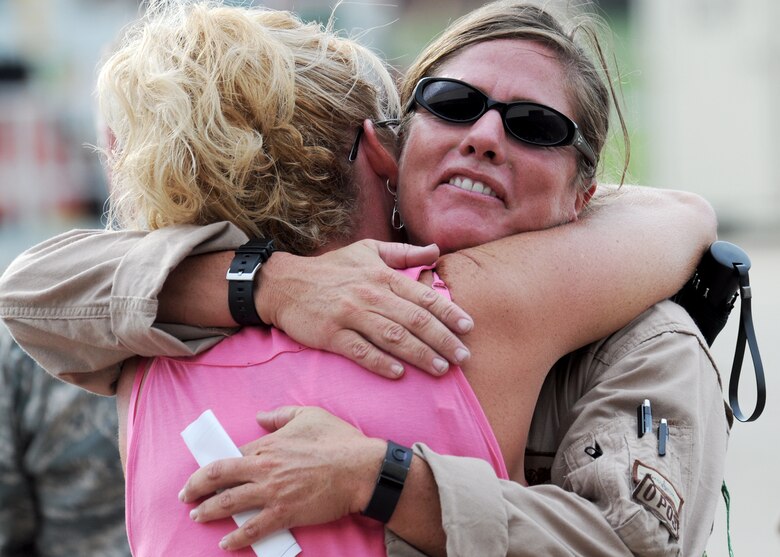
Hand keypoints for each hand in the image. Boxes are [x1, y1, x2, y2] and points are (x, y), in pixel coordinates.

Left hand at [178, 406, 384, 550]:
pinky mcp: (285, 513)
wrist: (361, 469)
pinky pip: (253, 528)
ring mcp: (273, 493)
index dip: (215, 463)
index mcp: (269, 444)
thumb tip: (260, 416)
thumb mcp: (309, 414)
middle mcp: (264, 468)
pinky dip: (236, 537)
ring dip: (208, 511)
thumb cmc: (338, 440)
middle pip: (218, 476)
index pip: (232, 454)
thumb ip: (280, 414)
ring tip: (196, 516)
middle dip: (196, 487)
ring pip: (229, 503)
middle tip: (185, 495)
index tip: (207, 472)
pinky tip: (225, 542)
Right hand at [257, 240, 473, 377]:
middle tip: (463, 357)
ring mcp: (350, 315)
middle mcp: (370, 294)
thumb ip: (404, 254)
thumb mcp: (367, 251)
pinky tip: (399, 374)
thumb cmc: (331, 269)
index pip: (422, 296)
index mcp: (381, 275)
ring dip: (420, 354)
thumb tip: (436, 251)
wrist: (286, 284)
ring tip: (441, 369)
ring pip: (392, 337)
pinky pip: (360, 351)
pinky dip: (381, 362)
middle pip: (414, 320)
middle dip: (442, 339)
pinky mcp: (331, 334)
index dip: (448, 312)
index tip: (468, 327)